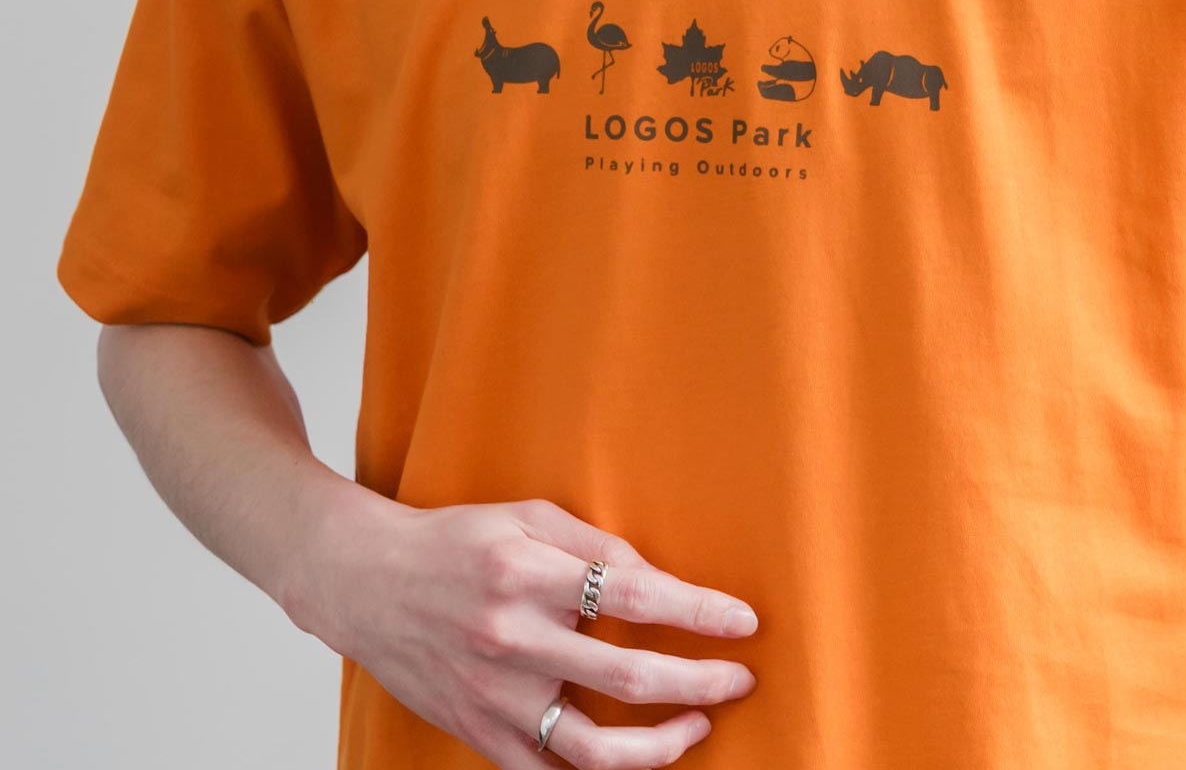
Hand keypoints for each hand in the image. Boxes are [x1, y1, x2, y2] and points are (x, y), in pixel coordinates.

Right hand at [287, 490, 758, 766]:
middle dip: (700, 680)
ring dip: (661, 745)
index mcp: (528, 570)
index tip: (743, 621)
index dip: (698, 611)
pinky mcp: (477, 733)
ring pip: (594, 749)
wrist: (366, 582)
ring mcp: (493, 695)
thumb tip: (659, 580)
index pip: (635, 594)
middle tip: (740, 677)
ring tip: (698, 725)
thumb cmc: (455, 540)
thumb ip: (595, 546)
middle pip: (627, 675)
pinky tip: (634, 754)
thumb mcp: (527, 516)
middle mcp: (512, 638)